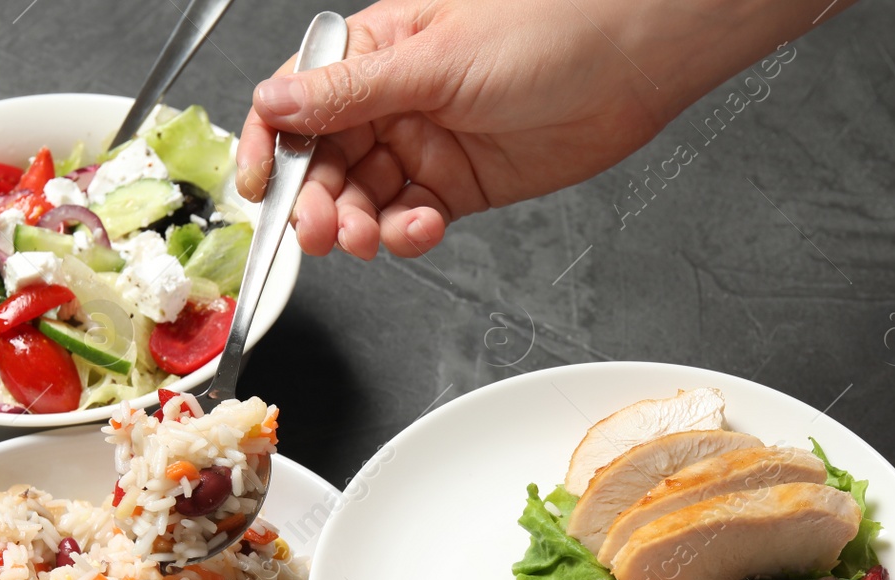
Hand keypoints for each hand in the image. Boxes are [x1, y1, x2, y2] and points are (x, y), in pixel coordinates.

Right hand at [237, 0, 849, 258]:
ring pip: (362, 200)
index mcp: (373, 53)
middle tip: (321, 230)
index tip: (260, 189)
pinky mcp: (457, 187)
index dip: (269, 147)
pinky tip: (421, 228)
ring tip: (369, 236)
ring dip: (357, 225)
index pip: (295, 104)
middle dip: (315, 201)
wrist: (634, 60)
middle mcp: (390, 101)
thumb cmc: (549, 27)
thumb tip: (273, 103)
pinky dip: (406, 234)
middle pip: (323, 164)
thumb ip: (350, 92)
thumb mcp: (436, 59)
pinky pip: (409, 222)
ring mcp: (423, 146)